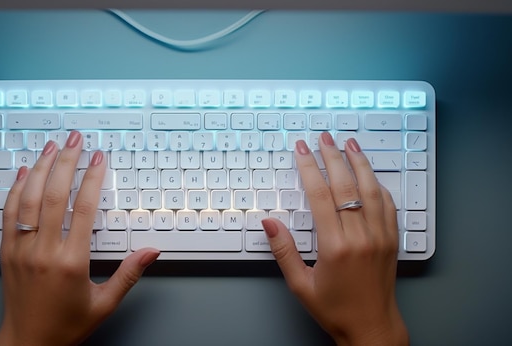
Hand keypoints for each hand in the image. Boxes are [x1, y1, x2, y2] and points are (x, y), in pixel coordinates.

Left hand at [0, 131, 159, 345]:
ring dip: (39, 168)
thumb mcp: (104, 303)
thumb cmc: (65, 325)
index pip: (84, 209)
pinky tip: (21, 173)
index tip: (98, 158)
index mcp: (71, 262)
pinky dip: (14, 190)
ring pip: (28, 199)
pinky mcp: (7, 252)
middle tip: (76, 139)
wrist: (28, 343)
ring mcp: (21, 249)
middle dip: (66, 161)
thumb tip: (151, 252)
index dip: (92, 178)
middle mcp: (43, 251)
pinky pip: (8, 214)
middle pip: (54, 195)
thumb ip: (129, 274)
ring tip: (51, 146)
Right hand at [262, 132, 407, 345]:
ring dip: (358, 163)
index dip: (309, 168)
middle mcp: (361, 237)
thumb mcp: (300, 284)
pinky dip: (377, 184)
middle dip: (332, 157)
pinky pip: (387, 204)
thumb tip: (269, 222)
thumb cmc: (335, 308)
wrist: (371, 327)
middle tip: (323, 137)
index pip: (320, 195)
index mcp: (336, 247)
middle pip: (346, 185)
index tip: (301, 150)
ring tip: (349, 143)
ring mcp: (380, 236)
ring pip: (370, 189)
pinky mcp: (392, 240)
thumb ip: (283, 250)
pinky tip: (369, 174)